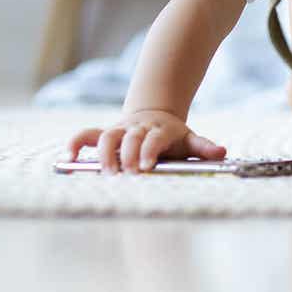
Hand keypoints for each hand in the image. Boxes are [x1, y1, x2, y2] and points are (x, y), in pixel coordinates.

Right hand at [67, 109, 225, 173]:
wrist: (156, 116)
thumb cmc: (173, 137)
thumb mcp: (190, 140)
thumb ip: (204, 147)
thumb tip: (222, 152)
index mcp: (161, 130)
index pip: (155, 139)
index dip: (149, 150)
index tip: (146, 166)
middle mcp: (138, 128)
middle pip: (130, 138)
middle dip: (127, 156)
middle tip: (126, 175)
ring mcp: (120, 130)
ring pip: (107, 136)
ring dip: (104, 154)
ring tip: (104, 174)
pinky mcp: (105, 134)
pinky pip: (87, 135)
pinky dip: (76, 144)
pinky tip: (69, 158)